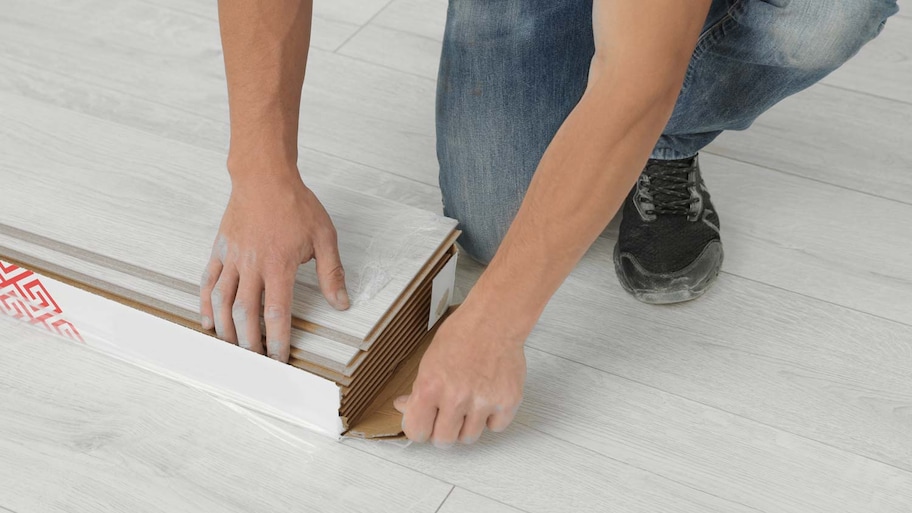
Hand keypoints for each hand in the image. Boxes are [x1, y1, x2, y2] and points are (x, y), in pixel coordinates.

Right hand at [199, 169, 348, 361]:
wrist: (265, 176)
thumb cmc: (296, 204)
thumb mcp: (324, 236)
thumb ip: (331, 273)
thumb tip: (342, 303)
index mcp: (279, 265)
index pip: (276, 313)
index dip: (277, 341)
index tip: (279, 359)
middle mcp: (252, 265)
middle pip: (244, 314)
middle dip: (249, 344)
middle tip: (255, 363)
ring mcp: (232, 258)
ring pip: (222, 302)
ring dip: (226, 330)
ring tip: (233, 349)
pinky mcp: (219, 250)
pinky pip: (208, 283)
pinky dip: (206, 306)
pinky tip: (209, 323)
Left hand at [394, 301, 528, 446]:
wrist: (494, 320)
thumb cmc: (462, 335)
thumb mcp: (429, 361)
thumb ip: (418, 390)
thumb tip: (405, 408)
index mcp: (431, 387)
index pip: (416, 432)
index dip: (419, 430)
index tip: (423, 425)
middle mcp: (456, 398)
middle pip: (444, 441)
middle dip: (442, 431)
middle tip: (447, 416)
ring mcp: (484, 401)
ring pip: (469, 438)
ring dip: (466, 425)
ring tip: (469, 403)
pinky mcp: (507, 401)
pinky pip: (495, 427)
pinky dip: (491, 418)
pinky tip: (488, 399)